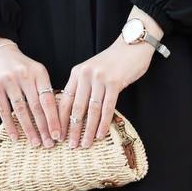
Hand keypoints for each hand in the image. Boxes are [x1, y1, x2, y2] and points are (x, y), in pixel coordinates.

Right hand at [0, 36, 61, 145]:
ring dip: (29, 129)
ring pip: (21, 110)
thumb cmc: (19, 65)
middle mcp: (25, 76)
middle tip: (49, 144)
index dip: (54, 119)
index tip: (59, 134)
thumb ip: (43, 89)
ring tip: (35, 143)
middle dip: (44, 128)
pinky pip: (4, 110)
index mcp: (39, 73)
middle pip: (37, 107)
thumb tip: (55, 116)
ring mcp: (9, 80)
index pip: (49, 100)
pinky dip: (10, 125)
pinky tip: (15, 137)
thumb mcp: (35, 71)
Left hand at [59, 23, 158, 149]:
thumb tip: (75, 112)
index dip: (60, 119)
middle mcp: (85, 75)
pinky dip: (103, 123)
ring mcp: (100, 79)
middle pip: (76, 108)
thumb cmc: (113, 61)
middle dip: (72, 129)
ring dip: (88, 130)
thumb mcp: (93, 70)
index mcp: (77, 73)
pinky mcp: (115, 82)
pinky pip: (107, 107)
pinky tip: (100, 134)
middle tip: (70, 145)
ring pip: (91, 110)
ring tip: (85, 144)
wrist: (133, 45)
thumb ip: (83, 86)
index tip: (58, 135)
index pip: (65, 100)